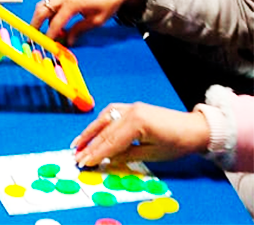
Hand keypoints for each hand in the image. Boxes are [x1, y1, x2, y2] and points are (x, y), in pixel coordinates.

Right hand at [30, 0, 144, 43]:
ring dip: (39, 17)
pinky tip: (51, 23)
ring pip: (43, 5)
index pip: (55, 22)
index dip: (50, 35)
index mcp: (72, 3)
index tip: (46, 45)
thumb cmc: (108, 3)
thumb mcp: (97, 20)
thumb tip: (68, 42)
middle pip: (42, 10)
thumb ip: (79, 30)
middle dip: (35, 24)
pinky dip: (46, 13)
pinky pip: (49, 2)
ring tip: (40, 31)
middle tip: (32, 36)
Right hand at [72, 102, 209, 167]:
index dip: (96, 154)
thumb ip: (128, 155)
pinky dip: (99, 123)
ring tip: (77, 144)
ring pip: (103, 120)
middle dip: (89, 146)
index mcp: (136, 123)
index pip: (111, 141)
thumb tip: (108, 159)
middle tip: (76, 157)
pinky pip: (110, 114)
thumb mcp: (153, 155)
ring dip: (89, 132)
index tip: (84, 163)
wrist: (194, 128)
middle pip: (105, 131)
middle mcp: (129, 111)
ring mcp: (129, 107)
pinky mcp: (131, 107)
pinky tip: (92, 131)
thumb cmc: (177, 144)